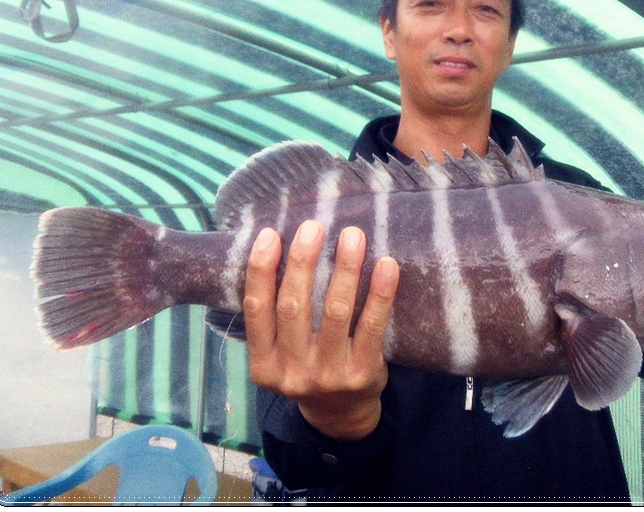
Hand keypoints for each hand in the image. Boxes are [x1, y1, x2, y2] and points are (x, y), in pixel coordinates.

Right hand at [244, 220, 399, 440]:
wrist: (342, 416)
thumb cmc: (309, 368)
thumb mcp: (281, 355)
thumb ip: (277, 317)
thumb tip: (281, 249)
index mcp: (264, 365)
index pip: (256, 310)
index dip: (260, 270)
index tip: (270, 234)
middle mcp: (292, 372)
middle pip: (294, 306)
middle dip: (302, 262)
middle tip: (313, 227)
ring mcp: (328, 375)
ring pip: (335, 311)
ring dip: (344, 268)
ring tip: (352, 236)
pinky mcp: (363, 374)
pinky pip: (371, 326)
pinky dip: (380, 293)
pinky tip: (386, 265)